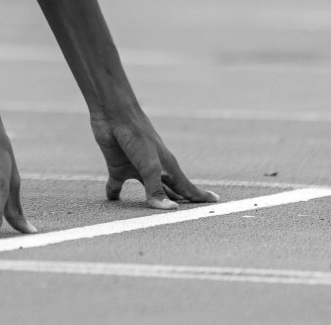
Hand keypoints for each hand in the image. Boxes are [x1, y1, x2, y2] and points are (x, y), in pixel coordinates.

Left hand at [92, 106, 218, 209]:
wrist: (114, 115)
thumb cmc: (138, 136)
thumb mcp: (150, 166)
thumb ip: (157, 189)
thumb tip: (169, 210)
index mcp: (168, 168)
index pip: (188, 188)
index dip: (201, 196)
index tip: (217, 202)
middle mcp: (155, 170)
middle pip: (170, 191)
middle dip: (180, 202)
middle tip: (189, 215)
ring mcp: (136, 168)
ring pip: (147, 190)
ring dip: (151, 201)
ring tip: (154, 215)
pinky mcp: (118, 166)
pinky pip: (116, 185)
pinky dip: (114, 193)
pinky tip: (113, 201)